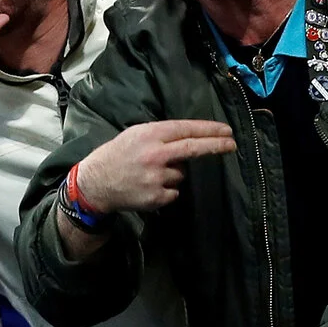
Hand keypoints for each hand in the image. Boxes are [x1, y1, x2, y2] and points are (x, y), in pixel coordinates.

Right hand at [73, 120, 238, 213]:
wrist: (95, 183)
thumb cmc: (117, 154)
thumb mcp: (135, 134)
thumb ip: (161, 135)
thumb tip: (191, 137)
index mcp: (150, 135)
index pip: (186, 129)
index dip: (208, 129)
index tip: (226, 130)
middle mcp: (155, 155)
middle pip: (193, 149)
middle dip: (216, 146)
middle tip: (232, 144)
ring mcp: (157, 177)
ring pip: (182, 174)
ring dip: (174, 173)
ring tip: (151, 173)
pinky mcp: (157, 197)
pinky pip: (175, 191)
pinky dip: (167, 189)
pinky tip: (149, 186)